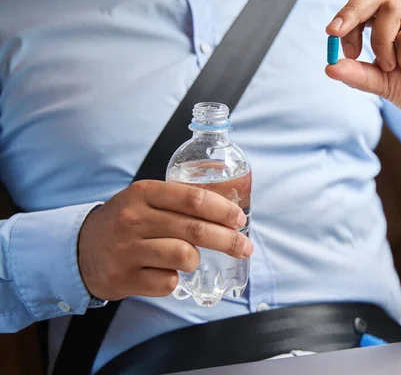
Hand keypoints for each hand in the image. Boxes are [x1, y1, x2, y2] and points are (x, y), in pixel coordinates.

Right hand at [78, 180, 251, 300]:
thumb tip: (229, 212)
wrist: (81, 249)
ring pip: (185, 256)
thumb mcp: (145, 199)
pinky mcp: (124, 278)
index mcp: (143, 193)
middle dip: (229, 240)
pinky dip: (174, 280)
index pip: (193, 199)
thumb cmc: (126, 222)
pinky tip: (164, 272)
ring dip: (196, 260)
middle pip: (196, 230)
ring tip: (191, 258)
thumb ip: (179, 201)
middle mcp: (134, 219)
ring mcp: (127, 250)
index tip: (240, 219)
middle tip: (245, 247)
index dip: (223, 210)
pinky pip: (168, 282)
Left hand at [326, 0, 400, 133]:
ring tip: (396, 67)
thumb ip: (358, 74)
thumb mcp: (382, 83)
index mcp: (394, 15)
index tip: (332, 36)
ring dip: (384, 45)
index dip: (346, 17)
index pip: (364, 4)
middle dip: (352, 15)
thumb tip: (330, 66)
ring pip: (391, 11)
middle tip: (336, 33)